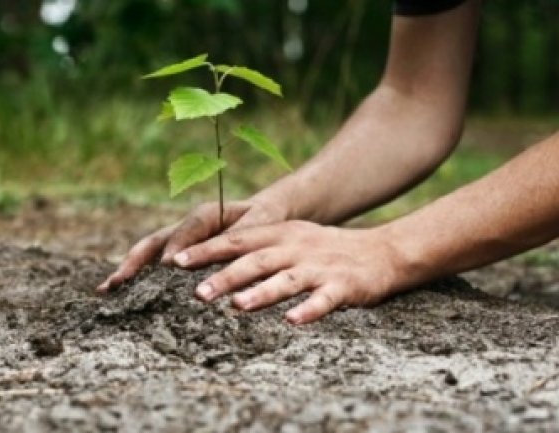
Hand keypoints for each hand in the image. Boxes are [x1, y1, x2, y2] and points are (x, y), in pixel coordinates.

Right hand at [97, 197, 288, 291]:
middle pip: (154, 242)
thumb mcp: (261, 223)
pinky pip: (154, 265)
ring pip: (148, 254)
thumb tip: (226, 257)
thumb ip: (243, 237)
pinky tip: (120, 295)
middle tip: (118, 281)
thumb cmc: (265, 219)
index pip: (188, 230)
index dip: (177, 246)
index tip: (168, 265)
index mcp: (206, 215)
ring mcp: (178, 241)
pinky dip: (137, 278)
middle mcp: (186, 227)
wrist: (264, 214)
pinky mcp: (178, 255)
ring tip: (106, 290)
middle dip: (135, 261)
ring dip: (128, 270)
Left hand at [170, 221, 405, 323]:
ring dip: (261, 293)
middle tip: (197, 293)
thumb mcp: (290, 239)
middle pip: (255, 260)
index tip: (176, 261)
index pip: (236, 240)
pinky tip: (292, 322)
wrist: (382, 252)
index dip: (206, 249)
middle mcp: (296, 247)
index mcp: (280, 234)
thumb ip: (255, 248)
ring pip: (286, 279)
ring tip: (237, 306)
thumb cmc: (325, 250)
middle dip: (225, 276)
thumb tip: (210, 263)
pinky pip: (323, 299)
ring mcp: (319, 267)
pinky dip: (308, 310)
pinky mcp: (343, 286)